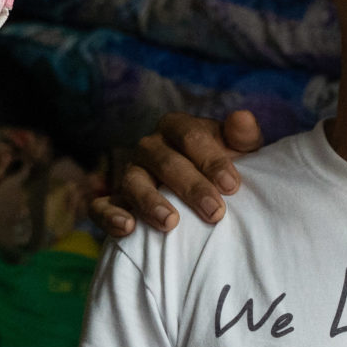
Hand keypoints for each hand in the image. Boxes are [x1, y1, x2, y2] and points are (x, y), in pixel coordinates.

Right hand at [92, 110, 261, 236]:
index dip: (211, 159)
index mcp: (177, 127)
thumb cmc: (220, 168)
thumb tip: (244, 118)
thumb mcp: (238, 151)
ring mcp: (130, 172)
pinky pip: (102, 206)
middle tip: (215, 212)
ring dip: (150, 202)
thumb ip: (242, 137)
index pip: (190, 136)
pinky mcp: (114, 200)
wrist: (202, 192)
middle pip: (165, 161)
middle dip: (191, 187)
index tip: (232, 186)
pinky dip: (110, 216)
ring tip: (170, 223)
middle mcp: (150, 147)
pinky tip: (127, 228)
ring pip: (133, 182)